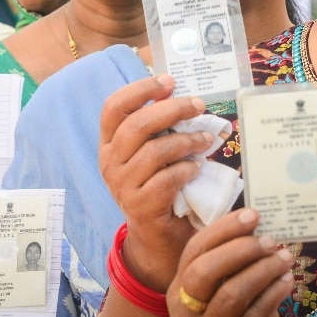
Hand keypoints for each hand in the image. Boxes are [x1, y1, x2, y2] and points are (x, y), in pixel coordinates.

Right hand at [99, 74, 211, 289]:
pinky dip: (186, 169)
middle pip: (136, 125)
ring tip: (207, 139)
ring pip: (154, 151)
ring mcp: (122, 186)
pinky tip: (198, 167)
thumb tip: (187, 96)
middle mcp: (109, 163)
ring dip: (186, 141)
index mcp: (109, 144)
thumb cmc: (160, 185)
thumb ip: (160, 129)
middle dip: (172, 110)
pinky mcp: (140, 206)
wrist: (158, 236)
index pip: (113, 107)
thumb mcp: (153, 154)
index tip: (168, 80)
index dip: (139, 90)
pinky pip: (166, 179)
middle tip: (198, 105)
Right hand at [168, 209, 293, 316]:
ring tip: (285, 259)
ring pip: (230, 295)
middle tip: (269, 240)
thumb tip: (255, 218)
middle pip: (203, 272)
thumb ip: (236, 257)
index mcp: (180, 289)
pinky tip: (287, 282)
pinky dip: (272, 295)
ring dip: (262, 271)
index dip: (223, 229)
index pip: (194, 251)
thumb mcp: (234, 282)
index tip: (253, 214)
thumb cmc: (247, 314)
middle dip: (239, 250)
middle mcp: (184, 314)